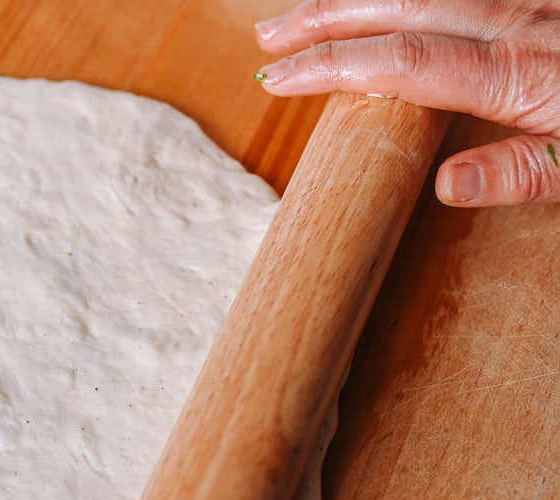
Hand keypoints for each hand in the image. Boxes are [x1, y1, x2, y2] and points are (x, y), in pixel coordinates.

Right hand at [253, 0, 559, 206]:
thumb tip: (448, 186)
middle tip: (268, 39)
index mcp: (515, 72)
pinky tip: (373, 7)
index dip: (331, 65)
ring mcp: (525, 0)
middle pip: (400, 5)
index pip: (402, 61)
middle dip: (324, 18)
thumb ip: (519, 173)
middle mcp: (513, 23)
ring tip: (304, 16)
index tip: (277, 78)